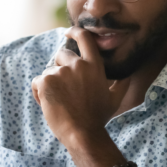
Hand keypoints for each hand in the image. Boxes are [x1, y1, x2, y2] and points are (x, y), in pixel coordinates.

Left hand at [31, 27, 130, 148]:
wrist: (82, 133)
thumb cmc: (98, 118)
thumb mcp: (115, 99)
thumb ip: (122, 83)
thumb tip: (129, 74)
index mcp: (94, 66)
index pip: (85, 39)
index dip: (75, 32)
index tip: (68, 32)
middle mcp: (77, 65)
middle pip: (61, 54)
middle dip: (60, 68)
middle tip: (65, 89)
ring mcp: (60, 72)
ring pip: (49, 71)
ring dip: (50, 84)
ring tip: (59, 102)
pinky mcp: (46, 81)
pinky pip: (37, 82)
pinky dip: (39, 93)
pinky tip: (48, 105)